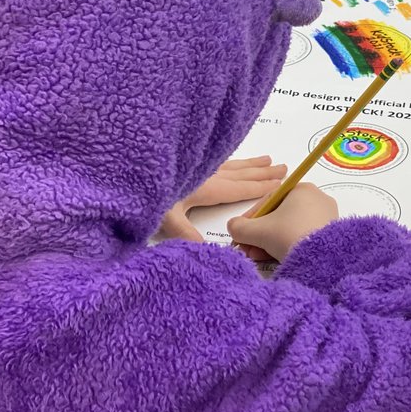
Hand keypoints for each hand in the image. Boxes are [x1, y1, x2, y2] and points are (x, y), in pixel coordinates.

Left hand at [157, 156, 287, 240]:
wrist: (126, 166)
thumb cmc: (144, 191)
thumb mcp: (165, 217)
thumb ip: (187, 235)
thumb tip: (207, 253)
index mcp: (206, 187)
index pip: (241, 189)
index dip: (262, 187)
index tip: (283, 182)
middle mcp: (207, 173)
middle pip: (241, 173)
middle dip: (263, 173)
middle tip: (284, 167)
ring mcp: (198, 165)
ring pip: (231, 163)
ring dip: (251, 164)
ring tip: (268, 159)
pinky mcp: (187, 161)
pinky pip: (218, 160)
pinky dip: (231, 159)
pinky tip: (231, 159)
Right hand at [227, 182, 338, 261]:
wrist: (322, 258)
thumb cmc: (289, 235)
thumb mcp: (258, 231)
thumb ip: (240, 227)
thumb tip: (233, 226)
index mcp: (301, 188)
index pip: (269, 200)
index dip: (250, 218)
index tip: (240, 232)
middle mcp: (316, 198)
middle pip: (279, 216)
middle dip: (259, 234)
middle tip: (247, 248)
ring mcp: (326, 216)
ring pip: (290, 228)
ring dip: (270, 242)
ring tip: (257, 256)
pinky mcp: (331, 234)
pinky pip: (303, 236)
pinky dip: (287, 245)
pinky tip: (275, 258)